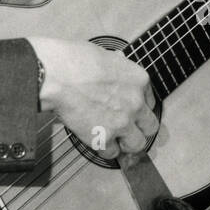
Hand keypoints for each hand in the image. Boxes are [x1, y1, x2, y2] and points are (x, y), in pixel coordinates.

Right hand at [34, 37, 157, 159]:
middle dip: (139, 128)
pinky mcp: (104, 137)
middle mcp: (136, 103)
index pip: (150, 102)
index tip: (131, 110)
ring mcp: (122, 122)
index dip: (139, 108)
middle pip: (150, 126)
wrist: (59, 76)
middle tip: (128, 129)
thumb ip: (117, 69)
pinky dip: (104, 148)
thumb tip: (115, 69)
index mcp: (139, 80)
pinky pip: (111, 152)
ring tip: (116, 140)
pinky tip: (97, 140)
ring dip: (126, 143)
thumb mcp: (107, 57)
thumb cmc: (75, 61)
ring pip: (137, 144)